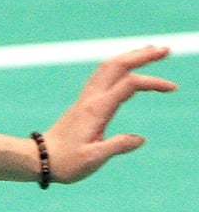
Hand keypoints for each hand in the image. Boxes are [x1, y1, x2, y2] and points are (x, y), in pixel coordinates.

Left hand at [44, 45, 176, 183]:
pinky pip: (102, 76)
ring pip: (107, 68)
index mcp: (96, 110)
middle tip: (165, 49)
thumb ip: (116, 146)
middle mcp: (90, 100)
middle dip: (141, 55)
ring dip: (129, 56)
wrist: (39, 159)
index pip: (128, 85)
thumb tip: (140, 139)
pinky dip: (118, 66)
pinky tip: (126, 67)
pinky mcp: (83, 103)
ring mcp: (85, 100)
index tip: (173, 87)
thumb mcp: (93, 159)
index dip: (152, 82)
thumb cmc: (65, 162)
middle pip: (116, 66)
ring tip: (151, 51)